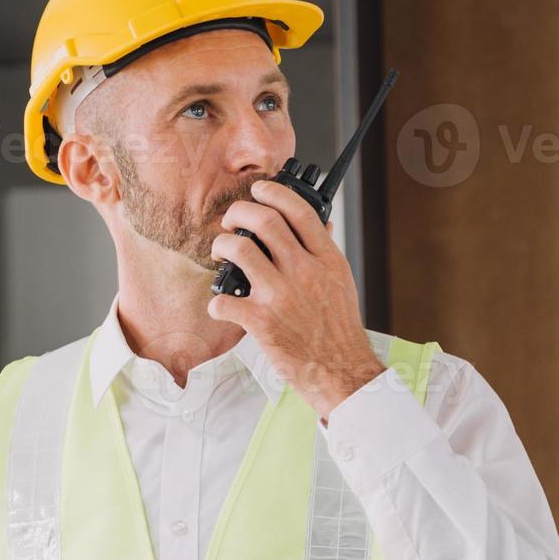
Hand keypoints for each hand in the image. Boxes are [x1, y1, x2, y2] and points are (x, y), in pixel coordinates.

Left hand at [207, 179, 383, 418]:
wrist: (341, 370)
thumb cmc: (338, 329)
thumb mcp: (341, 282)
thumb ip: (326, 252)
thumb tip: (320, 223)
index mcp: (325, 259)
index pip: (299, 211)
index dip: (274, 193)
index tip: (259, 189)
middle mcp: (304, 272)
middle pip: (264, 221)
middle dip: (238, 213)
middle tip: (230, 222)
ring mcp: (281, 296)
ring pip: (239, 251)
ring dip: (221, 246)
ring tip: (220, 253)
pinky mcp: (262, 322)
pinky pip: (224, 300)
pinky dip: (216, 301)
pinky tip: (222, 305)